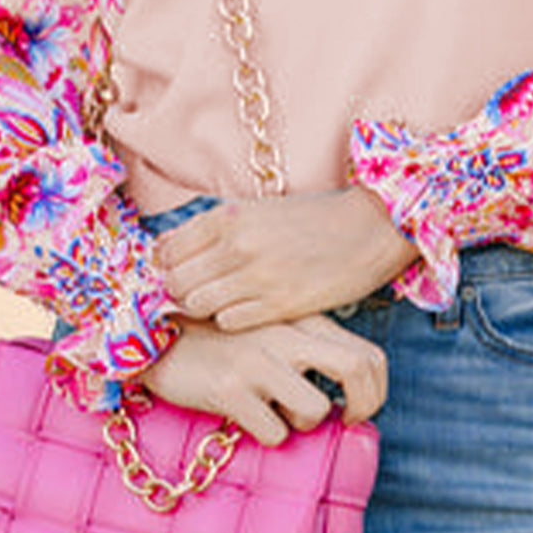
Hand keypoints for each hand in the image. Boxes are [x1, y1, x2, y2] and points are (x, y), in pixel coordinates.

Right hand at [142, 313, 387, 446]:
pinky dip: (266, 433)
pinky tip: (246, 416)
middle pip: (357, 369)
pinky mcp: (230, 387)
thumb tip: (346, 385)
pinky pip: (274, 431)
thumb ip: (308, 343)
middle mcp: (286, 333)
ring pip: (316, 408)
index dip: (376, 389)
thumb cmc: (221, 337)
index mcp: (301, 318)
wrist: (158, 333)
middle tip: (346, 421)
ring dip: (302, 422)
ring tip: (277, 411)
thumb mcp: (270, 327)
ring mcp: (258, 359)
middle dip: (363, 406)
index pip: (368, 352)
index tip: (357, 408)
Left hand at [154, 187, 419, 330]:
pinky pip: (228, 322)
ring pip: (197, 305)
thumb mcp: (257, 210)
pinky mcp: (278, 304)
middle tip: (190, 296)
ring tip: (216, 307)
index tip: (173, 275)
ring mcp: (256, 275)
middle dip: (177, 291)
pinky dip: (229, 321)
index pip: (167, 250)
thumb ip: (217, 229)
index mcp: (228, 215)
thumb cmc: (312, 218)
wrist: (368, 227)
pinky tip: (243, 313)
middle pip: (176, 281)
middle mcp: (236, 244)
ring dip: (202, 309)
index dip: (165, 267)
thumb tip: (171, 251)